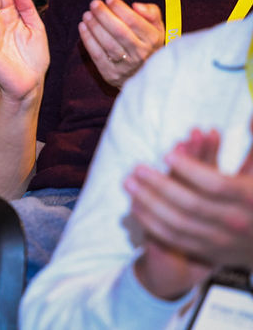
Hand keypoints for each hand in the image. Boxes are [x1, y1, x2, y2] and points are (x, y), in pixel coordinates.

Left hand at [78, 0, 162, 88]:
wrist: (145, 75)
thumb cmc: (148, 45)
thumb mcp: (157, 28)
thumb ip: (151, 13)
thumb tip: (136, 6)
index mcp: (153, 40)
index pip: (135, 22)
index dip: (120, 9)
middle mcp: (141, 53)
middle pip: (119, 31)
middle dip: (104, 15)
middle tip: (94, 4)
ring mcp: (126, 65)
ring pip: (107, 43)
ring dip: (94, 26)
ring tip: (87, 14)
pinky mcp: (111, 73)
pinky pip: (97, 54)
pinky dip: (88, 39)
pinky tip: (83, 27)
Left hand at [126, 123, 252, 297]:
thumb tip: (250, 116)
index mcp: (250, 198)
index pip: (216, 184)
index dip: (190, 168)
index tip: (167, 153)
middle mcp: (236, 222)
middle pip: (192, 204)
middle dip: (161, 184)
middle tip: (136, 167)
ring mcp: (222, 240)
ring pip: (179, 223)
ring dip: (150, 202)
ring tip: (129, 182)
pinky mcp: (210, 252)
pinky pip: (176, 239)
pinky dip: (153, 223)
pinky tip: (136, 206)